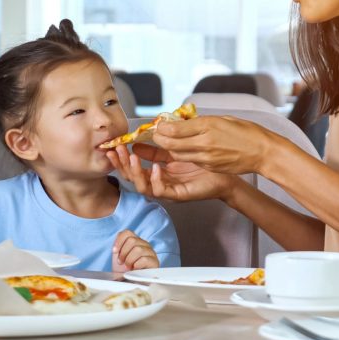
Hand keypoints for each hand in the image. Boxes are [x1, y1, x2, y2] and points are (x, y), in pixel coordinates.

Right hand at [108, 144, 236, 202]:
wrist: (223, 174)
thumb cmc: (200, 164)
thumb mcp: (174, 153)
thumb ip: (155, 151)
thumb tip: (135, 144)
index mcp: (156, 175)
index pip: (133, 169)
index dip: (122, 160)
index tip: (114, 146)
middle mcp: (159, 184)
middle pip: (133, 179)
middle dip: (122, 165)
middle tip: (117, 151)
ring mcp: (167, 191)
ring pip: (143, 187)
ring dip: (135, 172)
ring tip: (132, 158)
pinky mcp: (178, 195)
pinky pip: (161, 191)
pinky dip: (155, 180)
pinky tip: (155, 167)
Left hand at [111, 230, 158, 271]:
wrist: (131, 282)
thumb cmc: (124, 270)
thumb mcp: (118, 257)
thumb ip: (117, 247)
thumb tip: (115, 247)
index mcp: (135, 241)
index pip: (127, 233)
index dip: (119, 241)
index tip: (114, 251)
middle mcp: (144, 244)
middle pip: (132, 240)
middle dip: (123, 253)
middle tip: (121, 262)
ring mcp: (150, 252)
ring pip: (138, 249)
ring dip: (129, 260)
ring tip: (128, 267)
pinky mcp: (154, 262)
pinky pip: (144, 259)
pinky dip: (136, 265)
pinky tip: (135, 270)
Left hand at [151, 115, 278, 174]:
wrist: (262, 152)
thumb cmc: (246, 132)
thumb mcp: (223, 119)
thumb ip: (201, 122)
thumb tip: (183, 121)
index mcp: (208, 127)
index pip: (175, 129)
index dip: (162, 127)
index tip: (159, 124)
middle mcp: (205, 144)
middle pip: (171, 144)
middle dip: (160, 139)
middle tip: (156, 134)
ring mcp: (206, 158)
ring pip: (178, 155)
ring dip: (169, 149)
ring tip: (165, 142)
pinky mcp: (209, 167)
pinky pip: (191, 160)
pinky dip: (183, 155)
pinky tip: (183, 149)